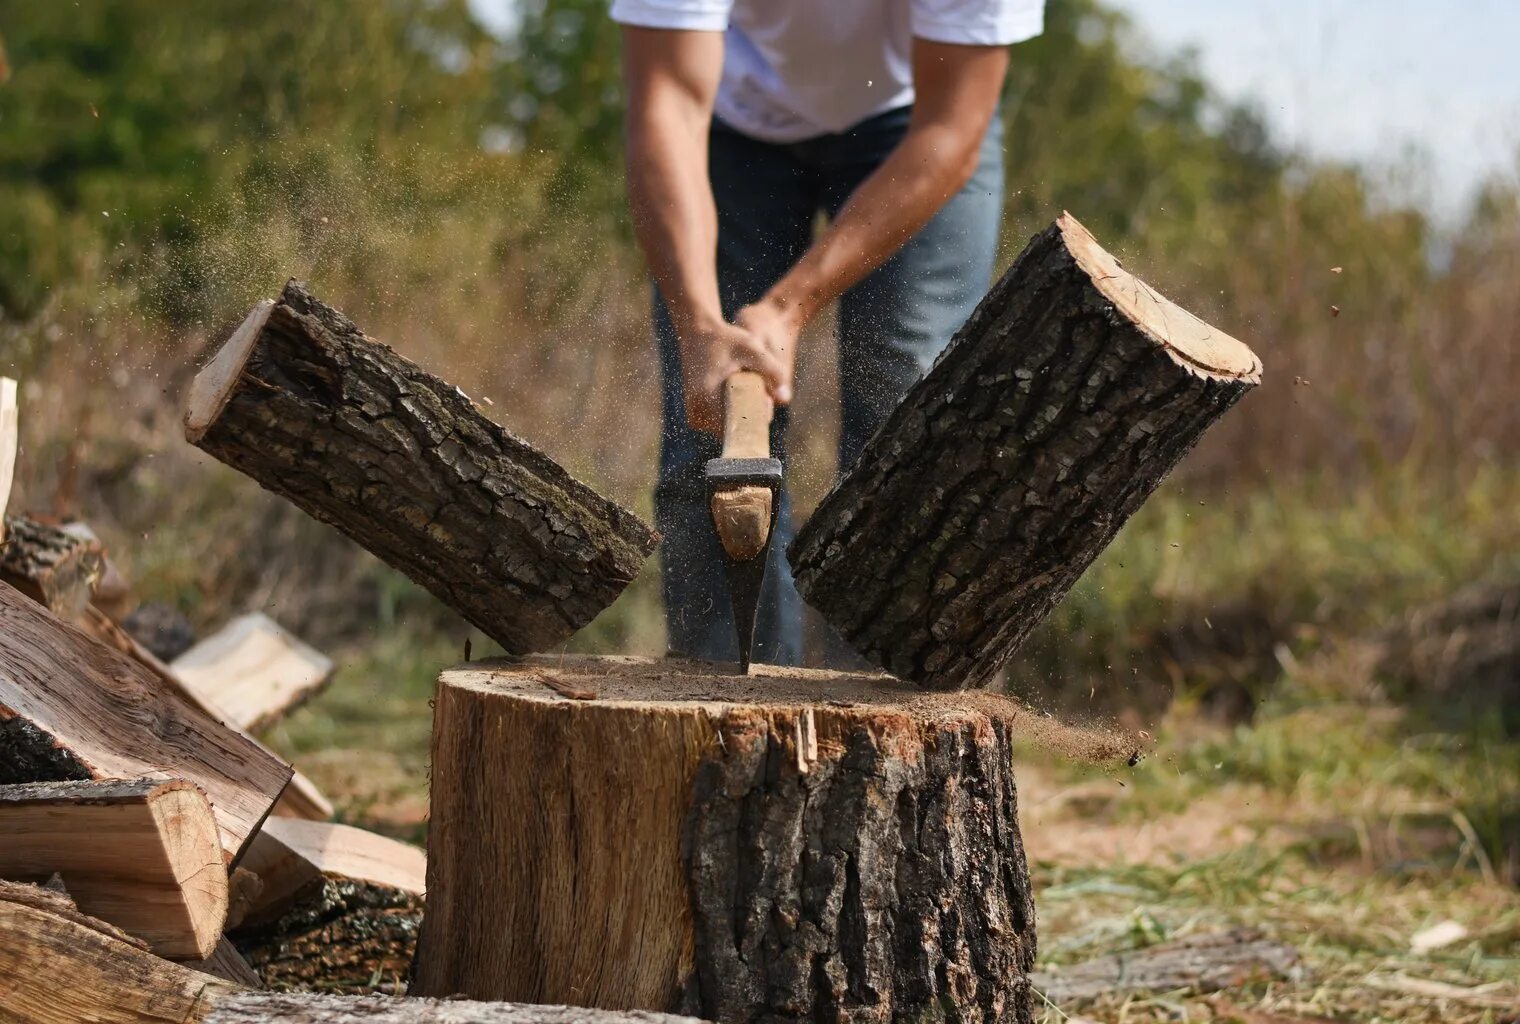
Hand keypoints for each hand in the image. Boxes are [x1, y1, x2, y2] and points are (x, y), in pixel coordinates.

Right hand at [678, 305, 795, 435]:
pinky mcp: (692, 411)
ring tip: (748, 393)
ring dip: (737, 418)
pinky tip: (736, 396)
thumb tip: (784, 398)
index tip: (764, 399)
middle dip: (748, 419)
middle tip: (760, 394)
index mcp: (707, 400)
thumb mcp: (753, 349)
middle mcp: (696, 411)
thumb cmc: (726, 339)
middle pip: (731, 431)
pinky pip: (715, 423)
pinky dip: (727, 415)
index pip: (737, 429)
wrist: (697, 331)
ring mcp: (692, 413)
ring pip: (722, 429)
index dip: (755, 420)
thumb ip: (773, 370)